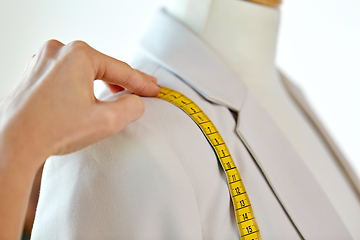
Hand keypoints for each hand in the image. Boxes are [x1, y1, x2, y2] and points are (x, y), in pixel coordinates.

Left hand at [0, 40, 159, 239]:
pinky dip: (82, 85)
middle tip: (141, 91)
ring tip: (118, 95)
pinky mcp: (35, 73)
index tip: (154, 90)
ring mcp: (43, 60)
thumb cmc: (53, 130)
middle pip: (102, 67)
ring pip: (84, 71)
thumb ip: (131, 107)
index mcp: (78, 55)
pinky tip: (89, 97)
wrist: (13, 143)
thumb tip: (136, 101)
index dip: (142, 82)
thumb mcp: (106, 121)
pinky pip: (67, 75)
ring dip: (102, 83)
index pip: (121, 69)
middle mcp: (58, 51)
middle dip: (122, 82)